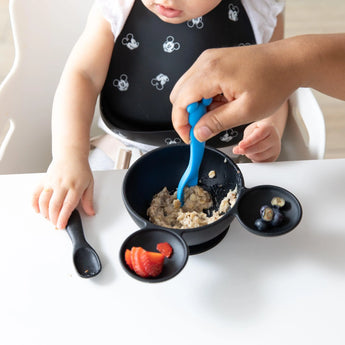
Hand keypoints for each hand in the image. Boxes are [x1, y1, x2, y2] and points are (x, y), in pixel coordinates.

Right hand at [32, 154, 94, 228]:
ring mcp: (51, 182)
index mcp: (75, 186)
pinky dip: (34, 203)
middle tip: (55, 224)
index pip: (68, 205)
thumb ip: (89, 200)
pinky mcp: (44, 180)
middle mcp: (62, 184)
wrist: (71, 156)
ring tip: (49, 218)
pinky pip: (35, 193)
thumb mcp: (89, 184)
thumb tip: (91, 212)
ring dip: (45, 212)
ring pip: (44, 201)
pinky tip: (37, 210)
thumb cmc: (80, 170)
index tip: (61, 225)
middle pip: (55, 205)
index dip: (63, 217)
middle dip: (53, 218)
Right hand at [170, 42, 298, 142]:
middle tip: (206, 128)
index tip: (191, 138)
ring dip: (198, 106)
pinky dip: (205, 97)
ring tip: (220, 114)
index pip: (180, 101)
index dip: (181, 124)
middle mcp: (206, 62)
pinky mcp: (215, 60)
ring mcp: (210, 59)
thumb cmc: (274, 81)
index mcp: (211, 72)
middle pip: (179, 94)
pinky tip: (222, 103)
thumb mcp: (246, 111)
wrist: (290, 61)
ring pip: (188, 89)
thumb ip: (217, 123)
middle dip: (188, 115)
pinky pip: (199, 82)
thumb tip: (198, 133)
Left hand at [233, 119, 281, 161]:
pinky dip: (254, 159)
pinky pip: (261, 162)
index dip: (248, 142)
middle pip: (259, 147)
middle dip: (246, 150)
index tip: (240, 145)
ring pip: (259, 156)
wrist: (270, 132)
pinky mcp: (273, 157)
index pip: (258, 136)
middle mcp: (274, 139)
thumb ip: (247, 137)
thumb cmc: (259, 129)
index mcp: (269, 128)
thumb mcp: (251, 128)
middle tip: (237, 150)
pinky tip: (252, 154)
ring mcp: (275, 149)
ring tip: (246, 150)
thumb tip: (241, 147)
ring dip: (249, 155)